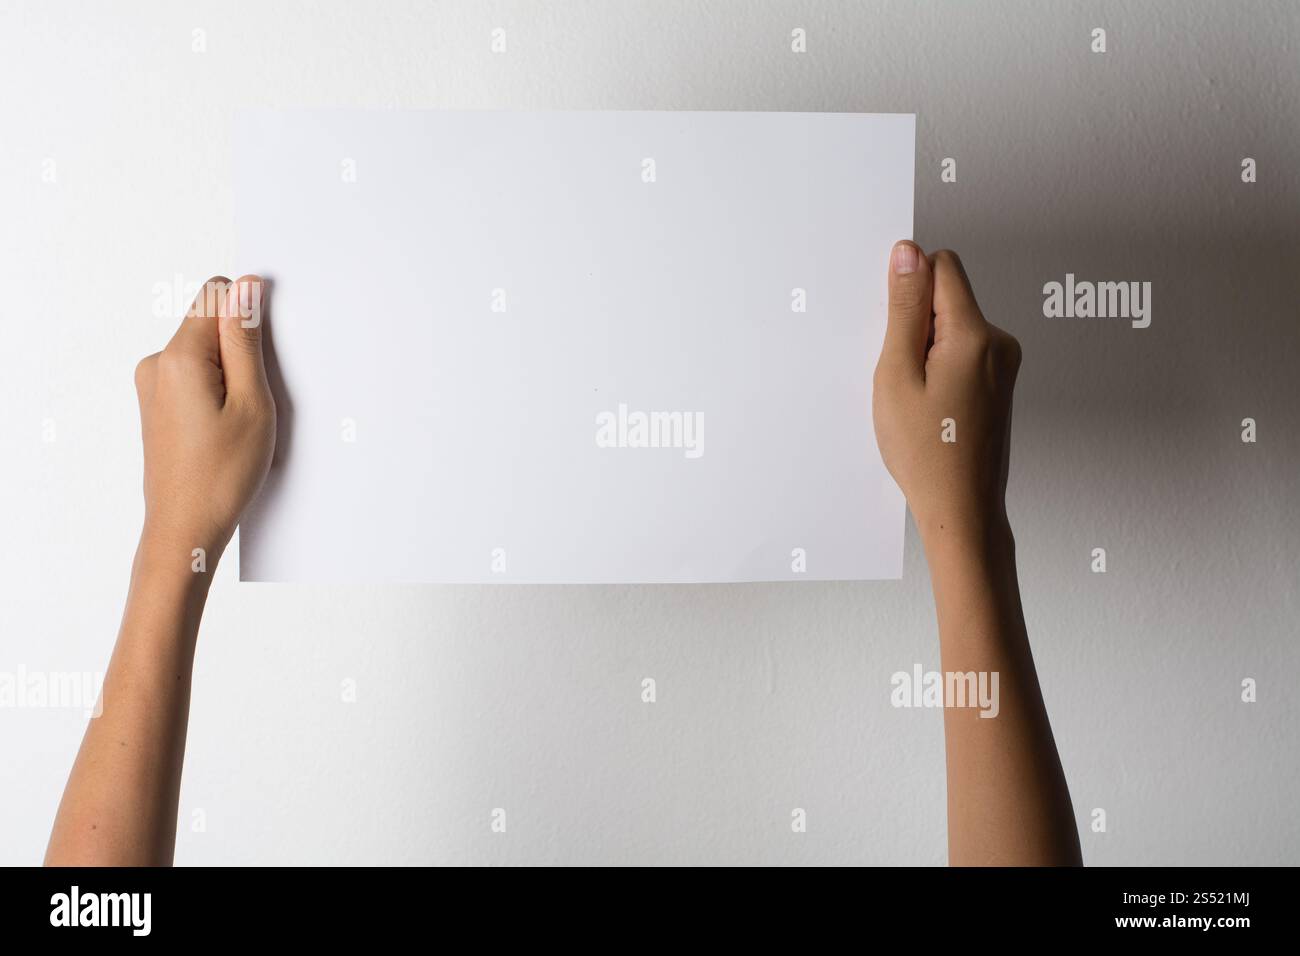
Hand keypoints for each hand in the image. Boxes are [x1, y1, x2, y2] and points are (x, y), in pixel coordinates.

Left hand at [133, 275, 274, 559]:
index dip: (249, 317)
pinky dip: (217, 391)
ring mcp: (152, 384)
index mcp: (179, 357)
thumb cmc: (221, 476)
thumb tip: (247, 286)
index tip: (263, 357)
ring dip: (231, 374)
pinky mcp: (156, 402)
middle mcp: (156, 363)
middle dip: (241, 350)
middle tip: (255, 400)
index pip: (217, 296)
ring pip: (205, 352)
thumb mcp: (253, 403)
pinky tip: (226, 427)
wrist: (184, 528)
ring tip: (240, 420)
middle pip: (210, 324)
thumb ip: (246, 339)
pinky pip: (194, 375)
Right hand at [872, 243, 1020, 541]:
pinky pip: (961, 353)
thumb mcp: (898, 374)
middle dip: (915, 324)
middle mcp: (999, 343)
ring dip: (925, 351)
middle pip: (947, 297)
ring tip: (917, 398)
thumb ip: (904, 309)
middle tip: (902, 375)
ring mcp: (1003, 364)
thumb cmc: (927, 452)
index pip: (941, 267)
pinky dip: (939, 370)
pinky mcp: (999, 383)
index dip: (908, 290)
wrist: (962, 508)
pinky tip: (929, 407)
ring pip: (952, 327)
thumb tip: (908, 253)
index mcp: (976, 335)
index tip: (895, 331)